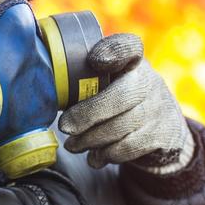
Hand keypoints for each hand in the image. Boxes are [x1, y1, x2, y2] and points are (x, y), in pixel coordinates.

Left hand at [58, 33, 194, 173]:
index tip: (94, 59)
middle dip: (89, 114)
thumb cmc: (122, 99)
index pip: (129, 46)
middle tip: (64, 126)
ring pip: (122, 127)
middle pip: (121, 96)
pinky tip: (94, 157)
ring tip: (72, 145)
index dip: (114, 50)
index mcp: (133, 62)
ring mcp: (158, 109)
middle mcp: (149, 81)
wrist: (165, 129)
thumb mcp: (113, 81)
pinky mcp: (161, 135)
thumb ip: (86, 76)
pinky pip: (130, 147)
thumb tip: (39, 81)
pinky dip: (107, 154)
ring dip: (91, 139)